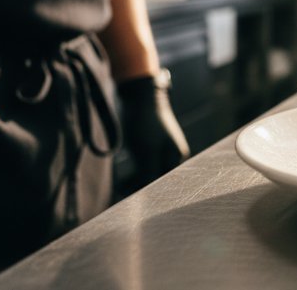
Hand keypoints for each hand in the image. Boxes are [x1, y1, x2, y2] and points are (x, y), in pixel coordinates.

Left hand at [117, 70, 189, 187]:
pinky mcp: (149, 144)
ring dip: (135, 181)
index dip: (148, 194)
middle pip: (156, 180)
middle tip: (122, 194)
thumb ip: (148, 175)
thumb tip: (147, 197)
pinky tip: (122, 176)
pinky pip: (142, 165)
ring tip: (120, 186)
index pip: (163, 185)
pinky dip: (133, 172)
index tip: (129, 201)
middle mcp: (171, 155)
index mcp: (176, 158)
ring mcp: (160, 149)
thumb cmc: (145, 123)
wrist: (139, 96)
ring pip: (148, 173)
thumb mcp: (146, 152)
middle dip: (140, 188)